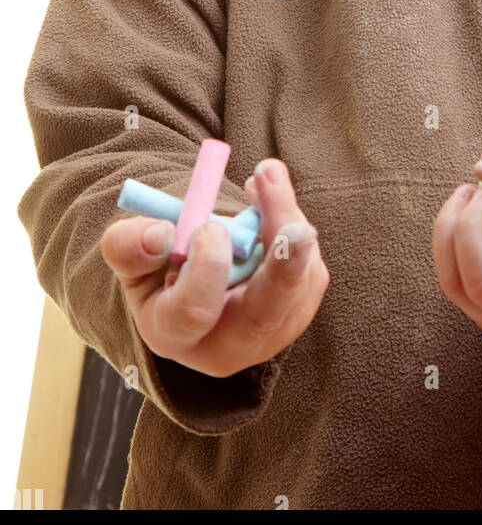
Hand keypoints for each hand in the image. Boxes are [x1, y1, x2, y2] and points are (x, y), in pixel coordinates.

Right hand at [100, 160, 329, 376]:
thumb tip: (161, 233)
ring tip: (262, 179)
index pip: (194, 312)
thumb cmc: (158, 269)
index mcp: (175, 334)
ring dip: (286, 219)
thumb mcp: (131, 258)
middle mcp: (228, 345)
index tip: (208, 225)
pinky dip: (294, 224)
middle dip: (283, 266)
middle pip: (265, 312)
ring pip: (297, 277)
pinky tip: (267, 205)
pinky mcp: (300, 310)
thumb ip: (129, 245)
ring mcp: (271, 334)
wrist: (194, 283)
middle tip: (297, 225)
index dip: (205, 267)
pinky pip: (310, 264)